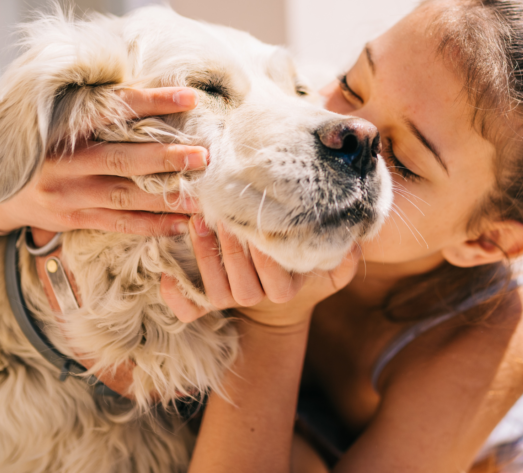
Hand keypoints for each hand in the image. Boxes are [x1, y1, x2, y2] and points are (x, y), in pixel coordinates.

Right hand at [0, 87, 205, 236]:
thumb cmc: (39, 145)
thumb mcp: (55, 118)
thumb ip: (93, 107)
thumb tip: (149, 86)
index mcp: (63, 127)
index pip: (114, 109)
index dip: (152, 102)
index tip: (189, 97)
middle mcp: (65, 162)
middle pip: (123, 159)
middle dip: (167, 158)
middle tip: (204, 154)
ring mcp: (69, 194)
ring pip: (125, 197)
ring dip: (166, 198)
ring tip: (203, 197)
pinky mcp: (73, 219)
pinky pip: (118, 224)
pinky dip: (151, 225)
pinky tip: (180, 224)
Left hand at [160, 216, 362, 327]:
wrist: (275, 300)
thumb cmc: (300, 266)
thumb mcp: (329, 266)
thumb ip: (345, 255)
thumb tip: (356, 237)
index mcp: (284, 288)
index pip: (275, 277)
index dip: (263, 254)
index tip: (255, 224)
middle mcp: (257, 297)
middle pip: (241, 282)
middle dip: (229, 248)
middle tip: (219, 212)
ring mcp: (230, 301)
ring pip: (215, 290)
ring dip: (204, 256)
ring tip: (198, 222)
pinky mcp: (205, 303)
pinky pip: (188, 310)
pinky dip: (176, 296)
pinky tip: (166, 275)